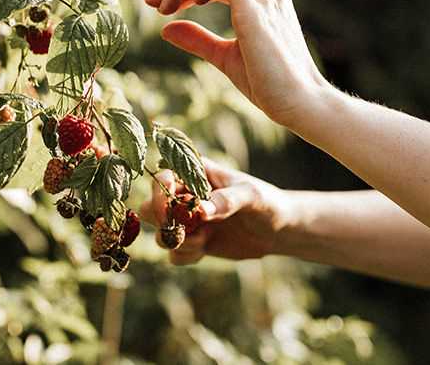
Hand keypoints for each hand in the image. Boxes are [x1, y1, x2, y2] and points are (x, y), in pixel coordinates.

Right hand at [139, 158, 290, 264]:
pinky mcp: (194, 243)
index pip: (163, 177)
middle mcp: (186, 196)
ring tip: (204, 238)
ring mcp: (188, 221)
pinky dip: (186, 255)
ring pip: (160, 233)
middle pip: (151, 206)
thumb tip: (201, 211)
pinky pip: (174, 254)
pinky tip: (206, 249)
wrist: (279, 230)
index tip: (171, 209)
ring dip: (177, 240)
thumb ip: (226, 201)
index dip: (159, 193)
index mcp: (196, 173)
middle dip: (161, 221)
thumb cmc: (266, 202)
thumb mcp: (250, 196)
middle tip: (182, 229)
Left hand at [144, 0, 330, 126]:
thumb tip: (165, 29)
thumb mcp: (225, 57)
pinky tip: (187, 5)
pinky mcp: (257, 8)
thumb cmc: (269, 85)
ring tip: (162, 7)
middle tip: (151, 2)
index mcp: (262, 2)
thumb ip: (199, 40)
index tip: (159, 7)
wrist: (300, 103)